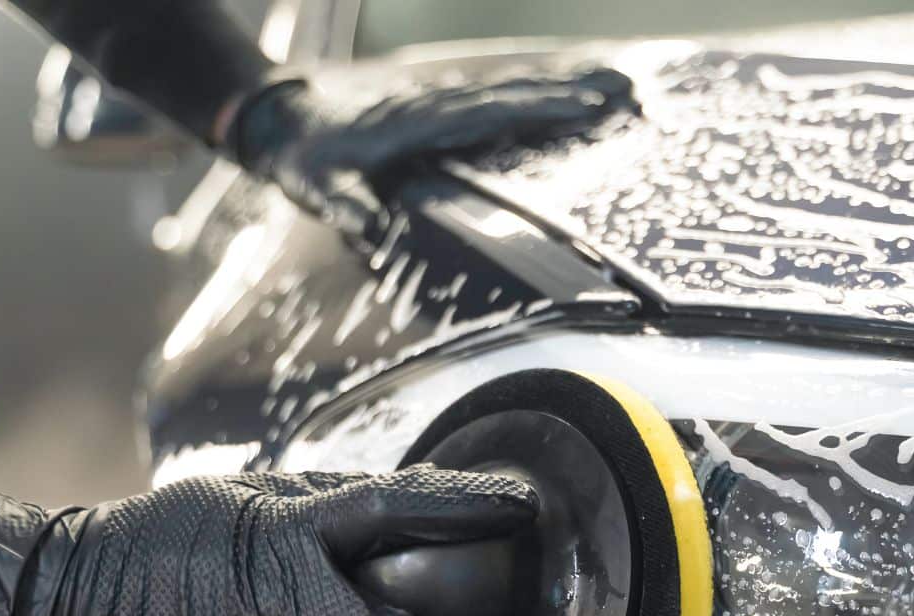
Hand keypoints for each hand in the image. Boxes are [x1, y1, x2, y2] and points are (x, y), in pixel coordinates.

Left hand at [225, 67, 633, 239]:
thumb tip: (373, 230)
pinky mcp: (445, 104)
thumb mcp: (321, 187)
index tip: (590, 110)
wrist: (282, 116)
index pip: (494, 112)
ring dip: (567, 87)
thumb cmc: (306, 157)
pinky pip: (502, 95)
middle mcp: (442, 102)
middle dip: (576, 93)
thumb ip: (349, 208)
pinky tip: (571, 92)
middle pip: (520, 93)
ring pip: (516, 88)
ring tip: (620, 86)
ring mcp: (445, 99)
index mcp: (422, 121)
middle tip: (631, 94)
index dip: (541, 110)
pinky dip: (540, 92)